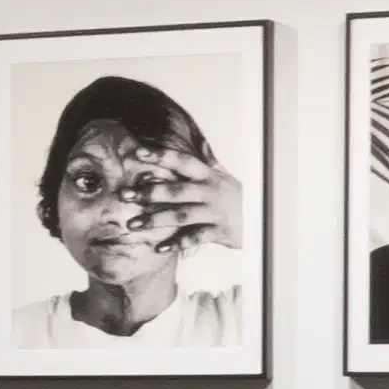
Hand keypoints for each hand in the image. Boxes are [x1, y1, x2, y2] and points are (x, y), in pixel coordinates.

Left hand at [120, 147, 242, 258]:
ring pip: (181, 215)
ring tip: (131, 225)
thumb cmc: (238, 197)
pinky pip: (196, 237)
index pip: (182, 161)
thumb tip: (200, 140)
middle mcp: (210, 191)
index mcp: (208, 175)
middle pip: (176, 190)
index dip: (161, 156)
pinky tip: (159, 248)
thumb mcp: (225, 176)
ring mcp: (214, 212)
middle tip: (124, 195)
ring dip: (155, 220)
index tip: (137, 153)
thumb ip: (209, 160)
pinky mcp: (219, 232)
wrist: (264, 220)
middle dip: (149, 192)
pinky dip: (178, 243)